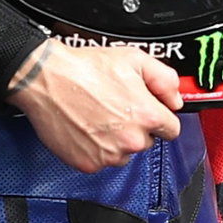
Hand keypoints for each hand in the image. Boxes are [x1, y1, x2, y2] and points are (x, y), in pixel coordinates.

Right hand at [4, 39, 182, 173]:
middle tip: (115, 106)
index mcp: (147, 115)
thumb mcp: (133, 59)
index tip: (146, 110)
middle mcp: (131, 140)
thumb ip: (164, 79)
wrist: (46, 79)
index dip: (159, 116)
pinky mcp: (88, 163)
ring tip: (97, 115)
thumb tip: (175, 98)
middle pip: (147, 141)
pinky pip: (101, 160)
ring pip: (124, 152)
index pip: (171, 129)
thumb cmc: (84, 69)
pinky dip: (96, 147)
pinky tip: (86, 126)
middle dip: (136, 126)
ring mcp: (109, 155)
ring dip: (116, 139)